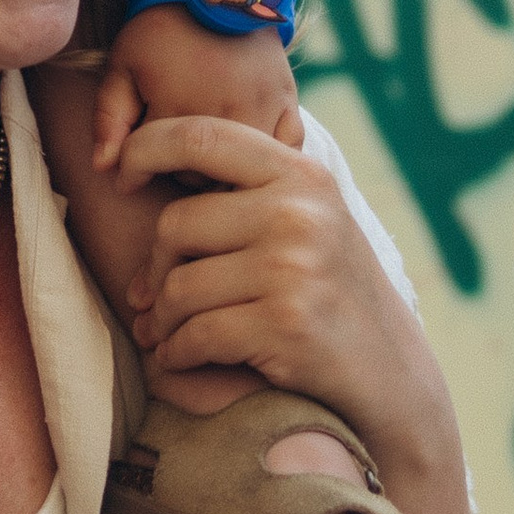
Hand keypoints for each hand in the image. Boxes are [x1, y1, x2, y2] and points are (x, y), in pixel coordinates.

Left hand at [93, 1, 298, 175]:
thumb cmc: (158, 29)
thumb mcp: (121, 68)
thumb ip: (109, 121)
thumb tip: (104, 170)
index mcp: (181, 111)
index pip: (163, 172)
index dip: (148, 167)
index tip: (140, 155)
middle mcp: (226, 115)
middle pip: (206, 180)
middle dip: (186, 171)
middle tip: (176, 147)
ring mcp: (263, 108)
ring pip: (247, 170)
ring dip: (226, 169)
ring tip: (208, 148)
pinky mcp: (287, 98)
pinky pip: (287, 149)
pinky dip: (268, 158)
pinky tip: (249, 151)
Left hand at [117, 115, 453, 490]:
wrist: (392, 377)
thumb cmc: (330, 295)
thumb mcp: (308, 222)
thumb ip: (247, 191)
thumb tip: (136, 171)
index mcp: (301, 175)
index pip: (202, 135)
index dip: (145, 147)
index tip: (121, 177)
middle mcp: (299, 212)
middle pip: (176, 224)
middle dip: (156, 270)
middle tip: (154, 301)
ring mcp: (294, 267)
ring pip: (178, 287)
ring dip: (163, 321)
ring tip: (168, 335)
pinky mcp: (285, 324)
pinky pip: (195, 335)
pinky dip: (178, 355)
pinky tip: (181, 360)